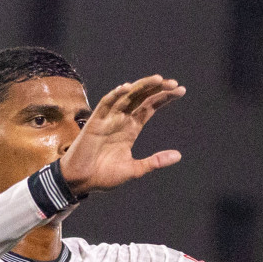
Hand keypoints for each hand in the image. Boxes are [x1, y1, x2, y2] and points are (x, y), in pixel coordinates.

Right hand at [59, 75, 185, 193]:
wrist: (82, 182)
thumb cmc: (104, 175)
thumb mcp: (135, 169)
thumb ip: (155, 161)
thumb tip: (179, 155)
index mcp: (131, 128)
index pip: (150, 106)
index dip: (164, 97)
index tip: (181, 90)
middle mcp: (121, 120)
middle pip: (141, 97)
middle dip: (157, 89)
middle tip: (174, 84)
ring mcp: (108, 119)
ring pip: (127, 96)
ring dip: (141, 87)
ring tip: (158, 79)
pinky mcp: (95, 122)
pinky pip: (105, 104)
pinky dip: (116, 95)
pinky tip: (128, 88)